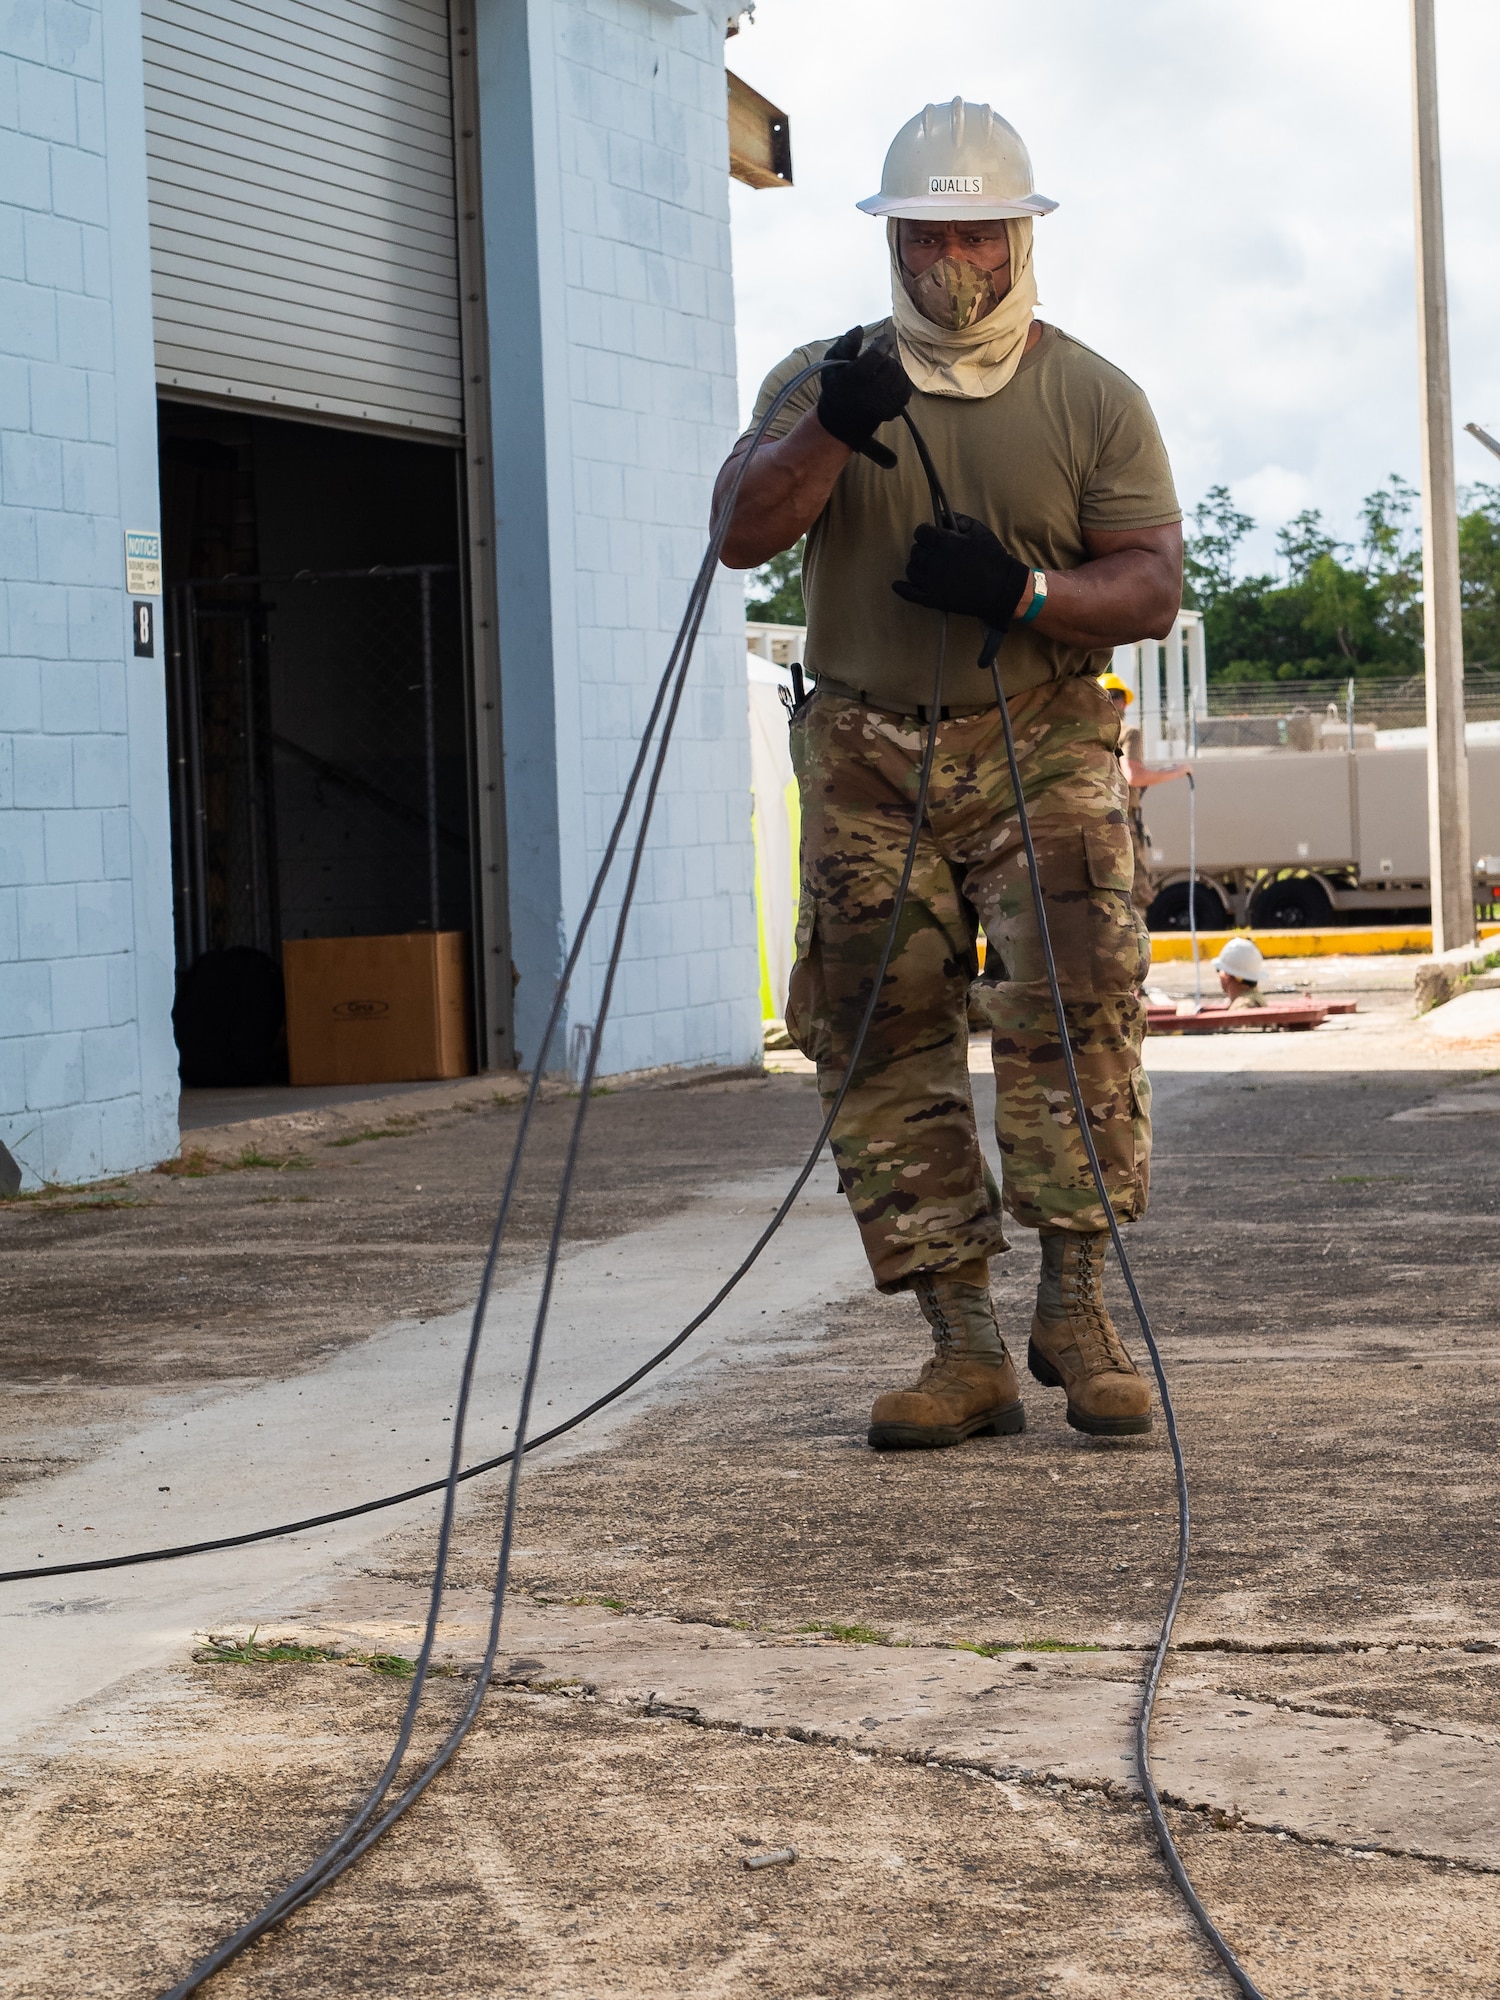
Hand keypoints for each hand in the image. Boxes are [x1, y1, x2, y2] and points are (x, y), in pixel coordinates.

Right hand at [816, 326, 911, 468]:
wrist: (844, 418)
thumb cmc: (838, 385)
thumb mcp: (832, 363)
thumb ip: (846, 344)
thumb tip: (859, 329)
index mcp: (856, 378)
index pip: (877, 354)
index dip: (882, 343)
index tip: (882, 340)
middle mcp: (873, 392)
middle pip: (890, 364)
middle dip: (885, 359)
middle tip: (876, 363)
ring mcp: (886, 402)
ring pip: (900, 373)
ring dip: (892, 369)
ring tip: (880, 374)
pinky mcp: (896, 408)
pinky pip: (906, 386)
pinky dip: (899, 381)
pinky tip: (886, 383)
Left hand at [892, 514, 1031, 627]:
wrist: (1002, 589)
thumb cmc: (993, 557)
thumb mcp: (979, 530)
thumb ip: (959, 519)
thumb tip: (941, 516)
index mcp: (943, 542)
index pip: (921, 532)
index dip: (927, 533)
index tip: (934, 536)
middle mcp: (933, 561)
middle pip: (915, 551)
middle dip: (924, 549)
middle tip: (935, 553)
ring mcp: (931, 582)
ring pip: (911, 569)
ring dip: (918, 566)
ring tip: (928, 567)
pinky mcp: (932, 599)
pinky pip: (910, 594)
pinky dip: (902, 589)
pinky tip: (897, 585)